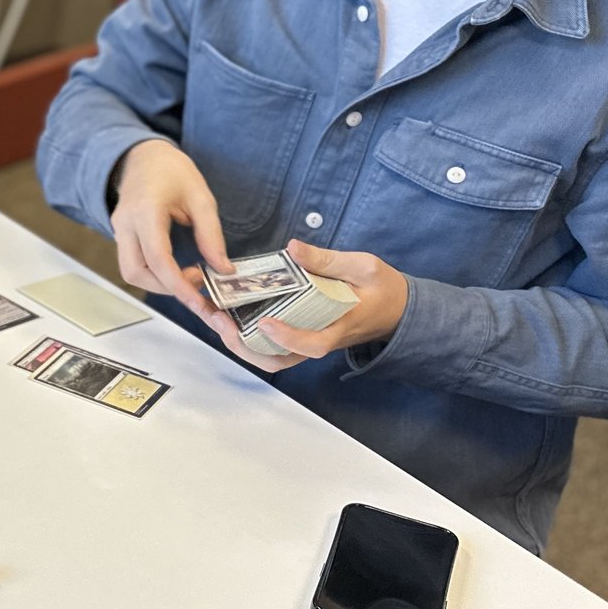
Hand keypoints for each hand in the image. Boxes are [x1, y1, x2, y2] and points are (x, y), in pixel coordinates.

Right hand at [111, 139, 232, 306]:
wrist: (144, 157)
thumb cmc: (172, 171)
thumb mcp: (201, 198)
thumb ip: (211, 236)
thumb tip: (224, 270)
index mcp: (145, 211)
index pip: (157, 258)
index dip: (178, 285)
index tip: (200, 301)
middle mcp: (125, 224)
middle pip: (136, 272)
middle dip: (167, 288)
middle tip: (198, 285)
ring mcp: (119, 231)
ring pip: (132, 273)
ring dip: (160, 284)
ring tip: (189, 277)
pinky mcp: (121, 236)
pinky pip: (134, 264)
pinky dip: (155, 275)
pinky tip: (177, 271)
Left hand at [229, 240, 409, 366]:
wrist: (395, 311)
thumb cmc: (382, 289)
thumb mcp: (364, 267)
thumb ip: (328, 260)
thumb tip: (294, 248)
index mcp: (341, 326)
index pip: (313, 344)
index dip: (288, 338)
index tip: (266, 322)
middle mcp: (320, 341)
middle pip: (278, 360)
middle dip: (242, 343)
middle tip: (217, 317)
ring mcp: (307, 343)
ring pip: (268, 357)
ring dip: (236, 341)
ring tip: (212, 314)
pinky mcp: (299, 338)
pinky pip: (269, 347)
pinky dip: (244, 335)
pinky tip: (225, 313)